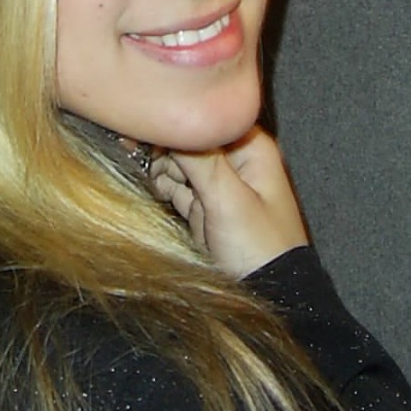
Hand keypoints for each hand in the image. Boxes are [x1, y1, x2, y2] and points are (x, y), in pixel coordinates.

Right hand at [151, 126, 308, 278]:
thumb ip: (199, 161)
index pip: (205, 117)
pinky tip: (159, 192)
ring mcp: (218, 182)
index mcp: (249, 147)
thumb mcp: (229, 201)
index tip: (145, 130)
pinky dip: (164, 186)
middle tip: (142, 157)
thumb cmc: (259, 248)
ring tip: (163, 185)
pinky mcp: (203, 205)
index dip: (175, 122)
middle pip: (188, 137)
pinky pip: (175, 183)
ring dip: (163, 170)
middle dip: (165, 148)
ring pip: (177, 160)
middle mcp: (234, 159)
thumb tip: (171, 120)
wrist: (268, 294)